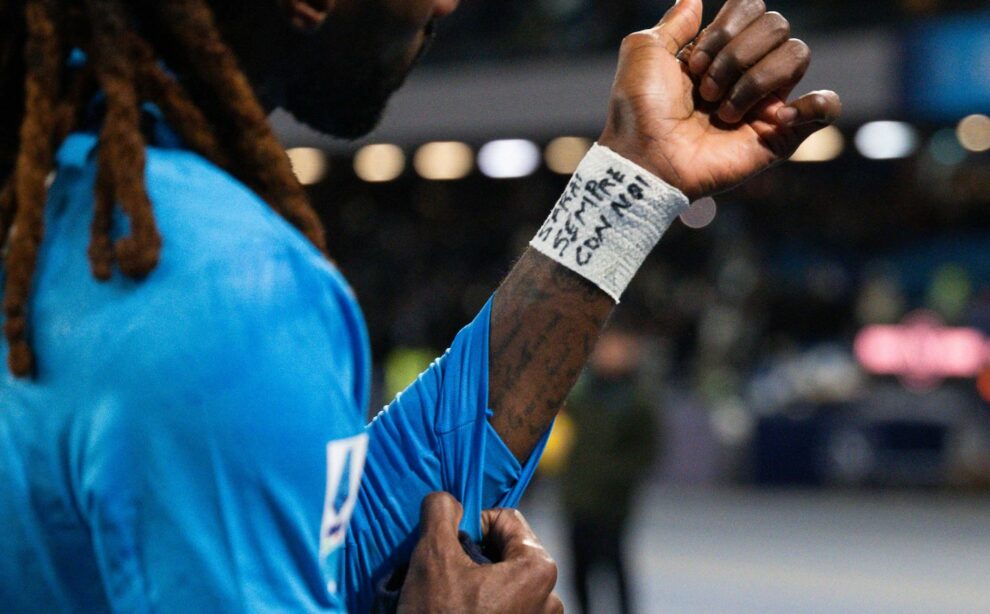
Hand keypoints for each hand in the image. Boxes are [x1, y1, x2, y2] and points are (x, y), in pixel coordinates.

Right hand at [398, 492, 562, 613]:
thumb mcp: (432, 556)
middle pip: (506, 554)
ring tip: (452, 603)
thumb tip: (446, 498)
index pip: (505, 520)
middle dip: (475, 559)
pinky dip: (485, 609)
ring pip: (504, 585)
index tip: (452, 548)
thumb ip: (441, 513)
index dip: (472, 527)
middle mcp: (550, 597)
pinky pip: (506, 611)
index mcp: (538, 567)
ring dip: (478, 587)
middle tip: (447, 578)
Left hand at [598, 0, 841, 200]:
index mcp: (720, 50)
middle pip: (777, 26)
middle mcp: (748, 71)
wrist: (646, 158)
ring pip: (797, 55)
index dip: (726, 27)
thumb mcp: (644, 51)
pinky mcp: (780, 136)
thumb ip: (674, 23)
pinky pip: (827, 108)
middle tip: (705, 90)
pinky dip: (815, 103)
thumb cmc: (639, 109)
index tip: (693, 61)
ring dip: (754, 80)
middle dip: (735, 55)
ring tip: (722, 111)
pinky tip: (776, 115)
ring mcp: (766, 102)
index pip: (753, 8)